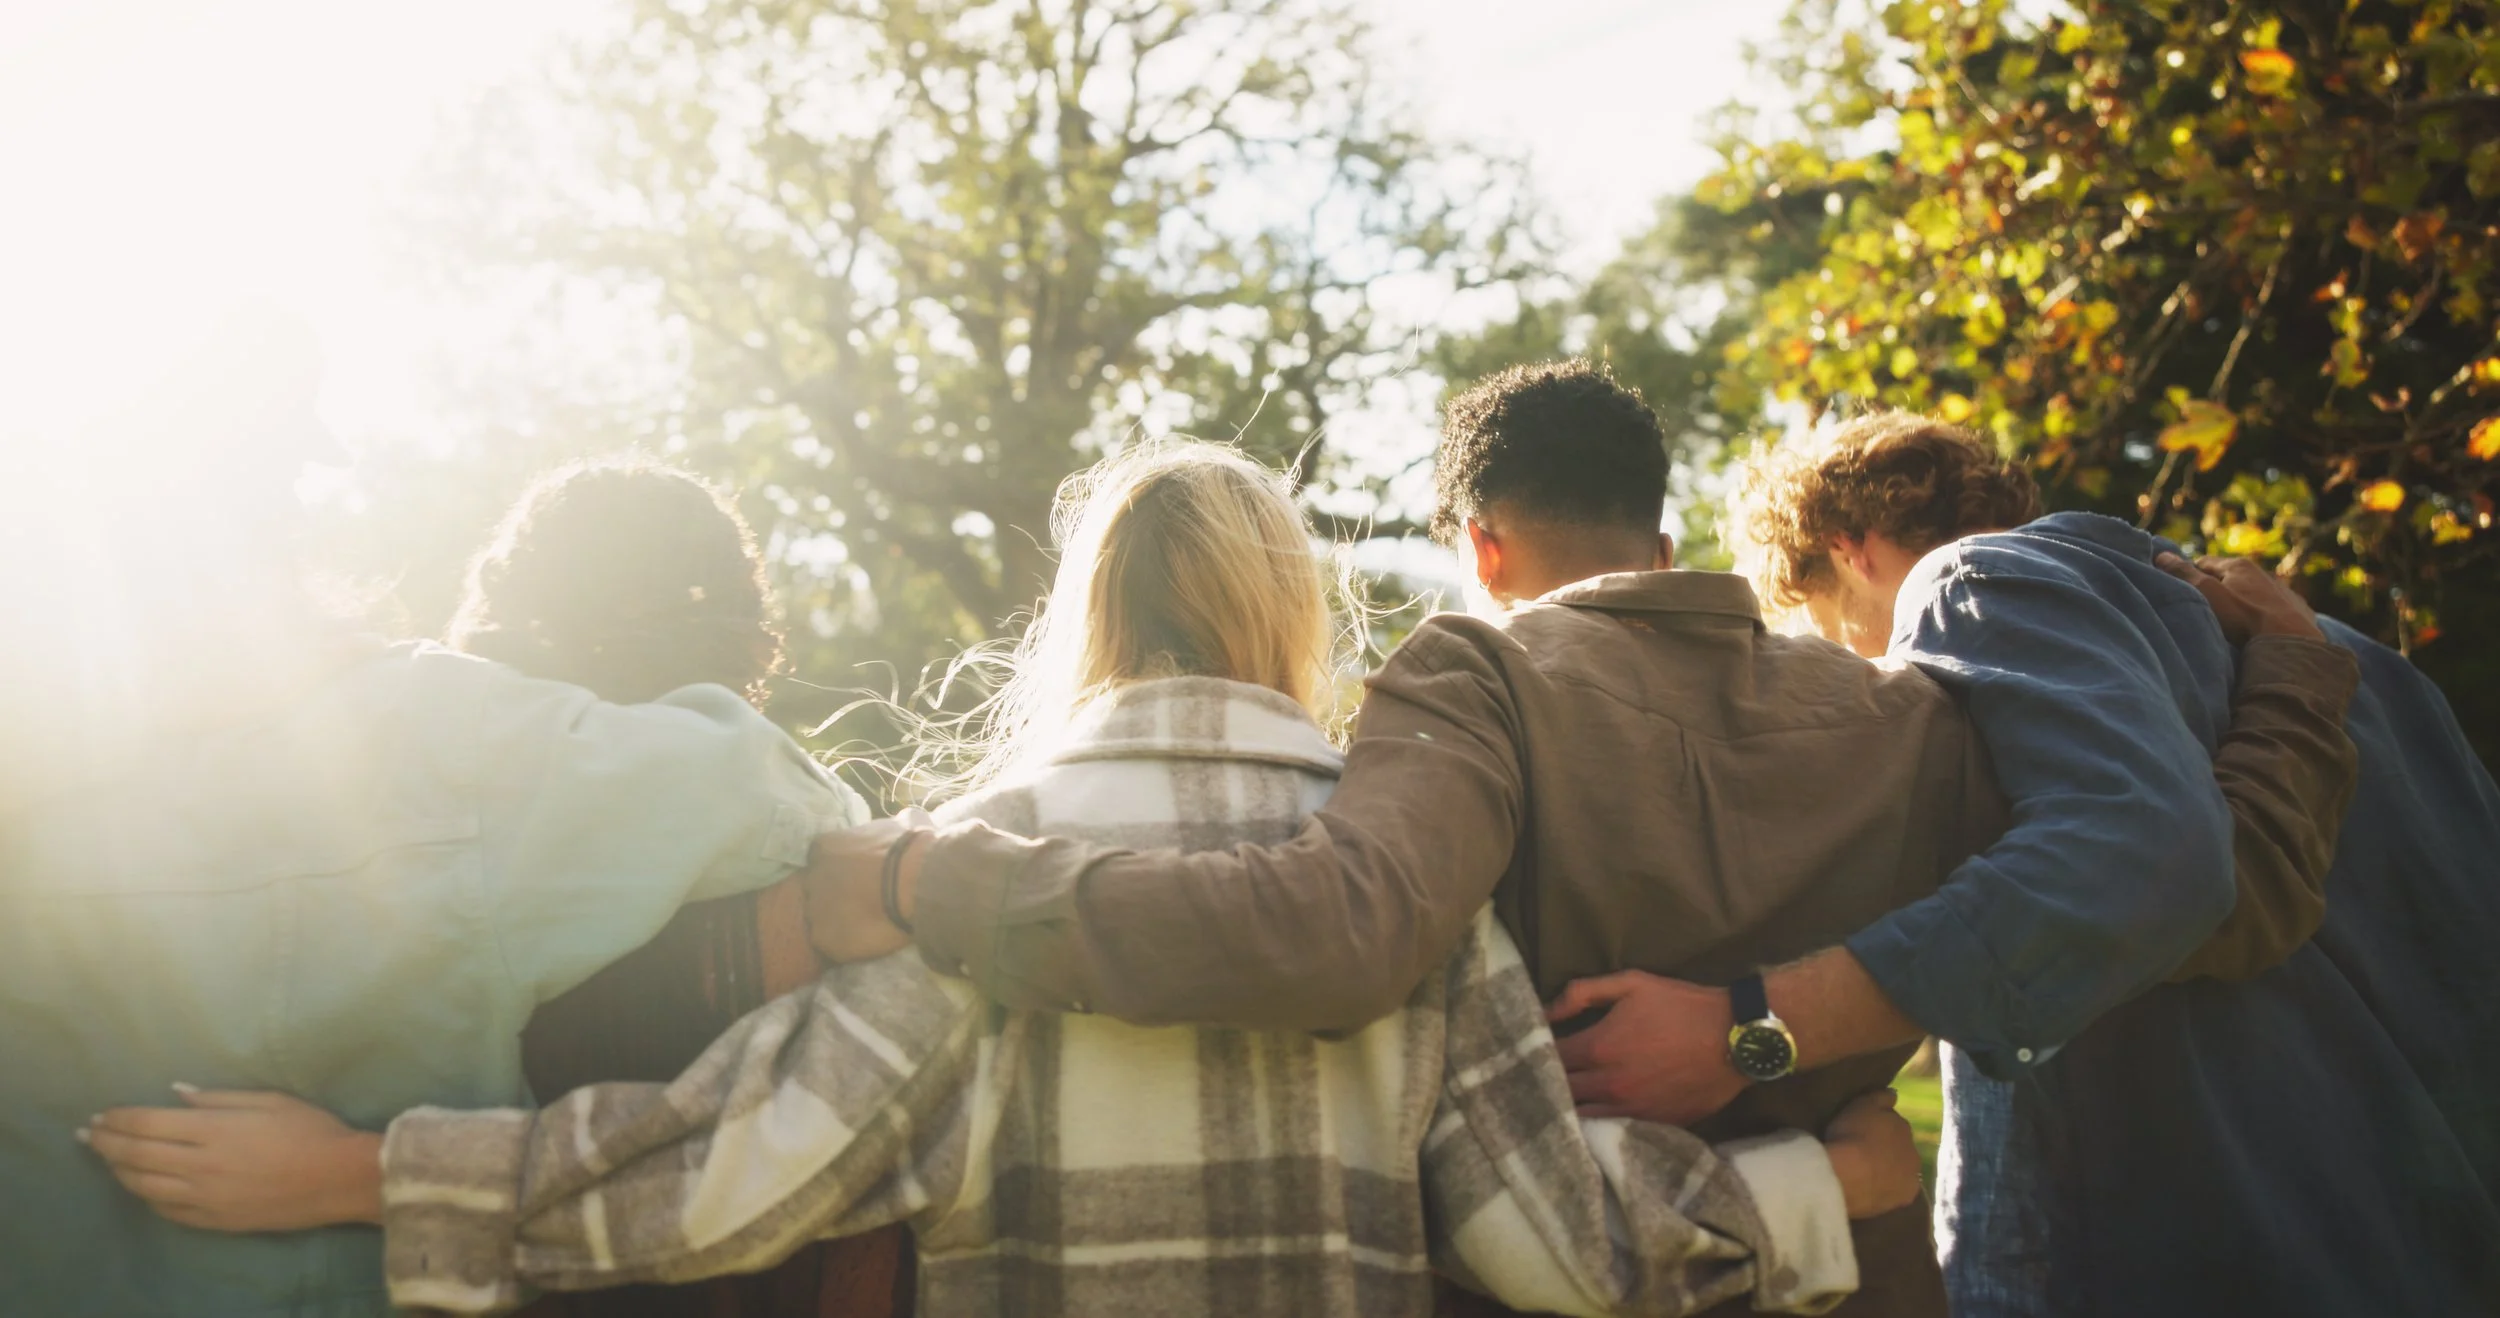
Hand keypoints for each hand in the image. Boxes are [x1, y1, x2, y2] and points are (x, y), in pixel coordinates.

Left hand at [80, 1086, 382, 1231]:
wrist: (340, 1179)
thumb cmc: (312, 1131)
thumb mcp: (271, 1100)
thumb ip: (218, 1097)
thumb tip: (175, 1093)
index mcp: (214, 1129)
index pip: (148, 1123)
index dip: (119, 1118)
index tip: (102, 1114)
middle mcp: (201, 1164)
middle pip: (137, 1154)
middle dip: (106, 1142)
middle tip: (89, 1134)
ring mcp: (205, 1196)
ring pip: (144, 1185)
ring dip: (119, 1170)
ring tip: (108, 1159)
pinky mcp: (214, 1220)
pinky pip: (167, 1210)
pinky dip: (147, 1196)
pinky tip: (141, 1186)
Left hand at [801, 810, 931, 962]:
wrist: (917, 882)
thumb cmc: (910, 848)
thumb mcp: (904, 824)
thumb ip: (894, 825)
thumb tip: (908, 821)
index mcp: (824, 846)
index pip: (822, 856)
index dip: (841, 867)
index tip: (860, 875)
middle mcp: (811, 877)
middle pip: (817, 888)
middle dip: (834, 894)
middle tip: (863, 901)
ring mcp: (814, 909)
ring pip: (821, 918)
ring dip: (838, 921)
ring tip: (866, 925)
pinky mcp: (824, 939)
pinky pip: (831, 944)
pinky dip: (845, 945)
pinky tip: (865, 943)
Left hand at [1548, 970, 1746, 1124]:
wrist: (1735, 1039)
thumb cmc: (1682, 1006)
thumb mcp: (1632, 984)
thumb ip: (1582, 993)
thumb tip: (1545, 1010)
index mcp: (1598, 1047)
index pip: (1549, 1058)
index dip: (1535, 1053)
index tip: (1527, 1051)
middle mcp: (1608, 1084)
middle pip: (1560, 1091)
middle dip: (1545, 1083)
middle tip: (1535, 1078)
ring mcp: (1630, 1110)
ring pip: (1581, 1116)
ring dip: (1567, 1108)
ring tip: (1556, 1100)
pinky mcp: (1652, 1125)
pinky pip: (1611, 1130)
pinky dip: (1596, 1124)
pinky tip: (1588, 1119)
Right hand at [1820, 1088, 1920, 1218]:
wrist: (1845, 1176)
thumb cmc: (1851, 1134)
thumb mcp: (1862, 1104)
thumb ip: (1881, 1097)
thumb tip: (1895, 1094)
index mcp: (1904, 1127)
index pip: (1893, 1124)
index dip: (1878, 1128)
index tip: (1861, 1131)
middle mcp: (1914, 1152)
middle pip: (1900, 1149)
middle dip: (1887, 1150)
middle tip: (1862, 1153)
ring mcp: (1911, 1178)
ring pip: (1899, 1171)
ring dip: (1888, 1170)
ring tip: (1864, 1174)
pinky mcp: (1904, 1200)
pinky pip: (1895, 1191)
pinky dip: (1886, 1189)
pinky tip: (1870, 1190)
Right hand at [2158, 552, 2320, 642]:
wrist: (2290, 644)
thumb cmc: (2243, 618)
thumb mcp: (2206, 594)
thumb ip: (2183, 574)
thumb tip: (2161, 555)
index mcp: (2239, 566)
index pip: (2204, 562)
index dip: (2190, 575)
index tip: (2182, 591)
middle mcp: (2264, 574)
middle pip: (2231, 577)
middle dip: (2218, 589)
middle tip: (2205, 609)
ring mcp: (2285, 592)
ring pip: (2255, 593)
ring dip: (2243, 602)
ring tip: (2234, 623)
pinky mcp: (2300, 611)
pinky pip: (2276, 609)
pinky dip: (2266, 615)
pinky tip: (2261, 629)